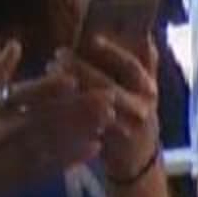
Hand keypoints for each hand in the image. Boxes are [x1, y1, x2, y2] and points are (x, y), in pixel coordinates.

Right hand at [0, 41, 113, 196]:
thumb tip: (16, 42)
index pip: (24, 94)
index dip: (47, 87)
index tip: (72, 79)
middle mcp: (5, 130)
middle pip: (46, 116)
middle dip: (78, 107)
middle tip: (107, 98)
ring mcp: (17, 154)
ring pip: (55, 140)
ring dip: (82, 130)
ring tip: (108, 119)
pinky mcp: (27, 175)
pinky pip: (55, 164)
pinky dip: (75, 156)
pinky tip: (95, 146)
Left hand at [56, 36, 159, 179]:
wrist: (138, 162)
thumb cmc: (138, 116)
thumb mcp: (146, 91)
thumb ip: (146, 64)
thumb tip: (144, 34)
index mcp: (149, 90)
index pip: (132, 67)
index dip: (113, 52)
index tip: (91, 38)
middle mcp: (141, 109)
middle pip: (107, 86)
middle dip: (81, 69)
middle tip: (58, 56)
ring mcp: (125, 128)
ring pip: (93, 105)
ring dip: (69, 88)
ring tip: (49, 73)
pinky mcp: (106, 144)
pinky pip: (84, 125)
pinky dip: (65, 111)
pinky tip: (48, 98)